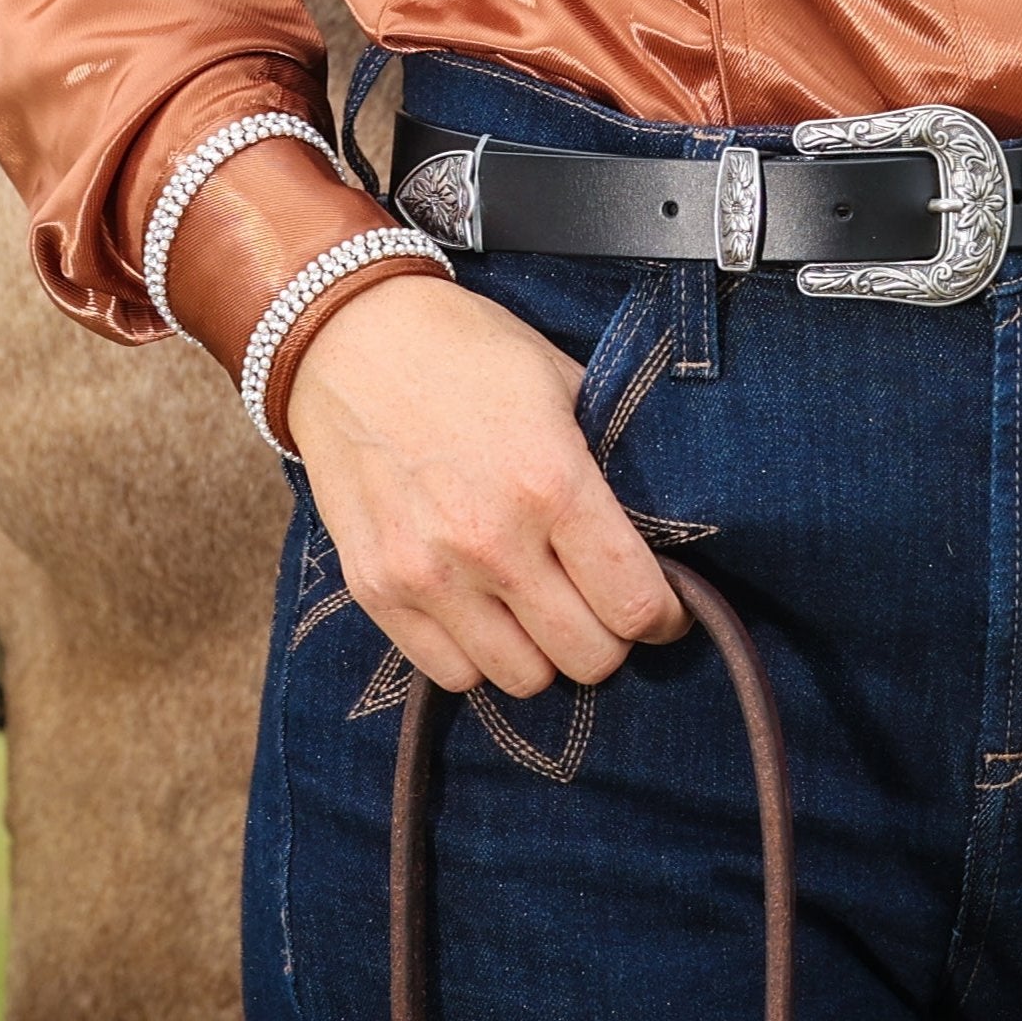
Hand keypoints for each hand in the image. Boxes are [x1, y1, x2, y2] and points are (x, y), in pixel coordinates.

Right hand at [286, 272, 687, 697]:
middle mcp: (491, 542)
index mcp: (552, 481)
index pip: (633, 600)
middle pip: (586, 656)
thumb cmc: (468, 353)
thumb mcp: (564, 383)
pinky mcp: (378, 593)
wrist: (355, 343)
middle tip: (607, 608)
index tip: (666, 610)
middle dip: (613, 639)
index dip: (664, 616)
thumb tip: (652, 526)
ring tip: (548, 611)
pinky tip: (491, 613)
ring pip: (522, 678)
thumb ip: (607, 459)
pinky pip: (451, 674)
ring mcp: (428, 575)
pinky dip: (482, 657)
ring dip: (547, 653)